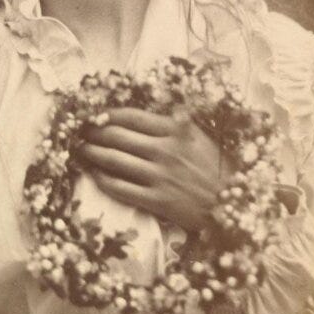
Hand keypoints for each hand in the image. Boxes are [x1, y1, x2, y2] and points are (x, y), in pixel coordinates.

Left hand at [79, 106, 230, 232]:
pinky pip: (121, 188)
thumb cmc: (217, 167)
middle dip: (94, 132)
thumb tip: (150, 110)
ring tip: (81, 150)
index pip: (131, 116)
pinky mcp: (158, 200)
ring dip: (93, 154)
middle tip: (81, 132)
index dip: (107, 114)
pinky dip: (104, 180)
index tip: (94, 114)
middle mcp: (166, 150)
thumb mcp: (200, 135)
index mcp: (175, 129)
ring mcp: (160, 176)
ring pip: (115, 160)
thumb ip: (175, 122)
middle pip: (117, 136)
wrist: (233, 204)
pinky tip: (95, 175)